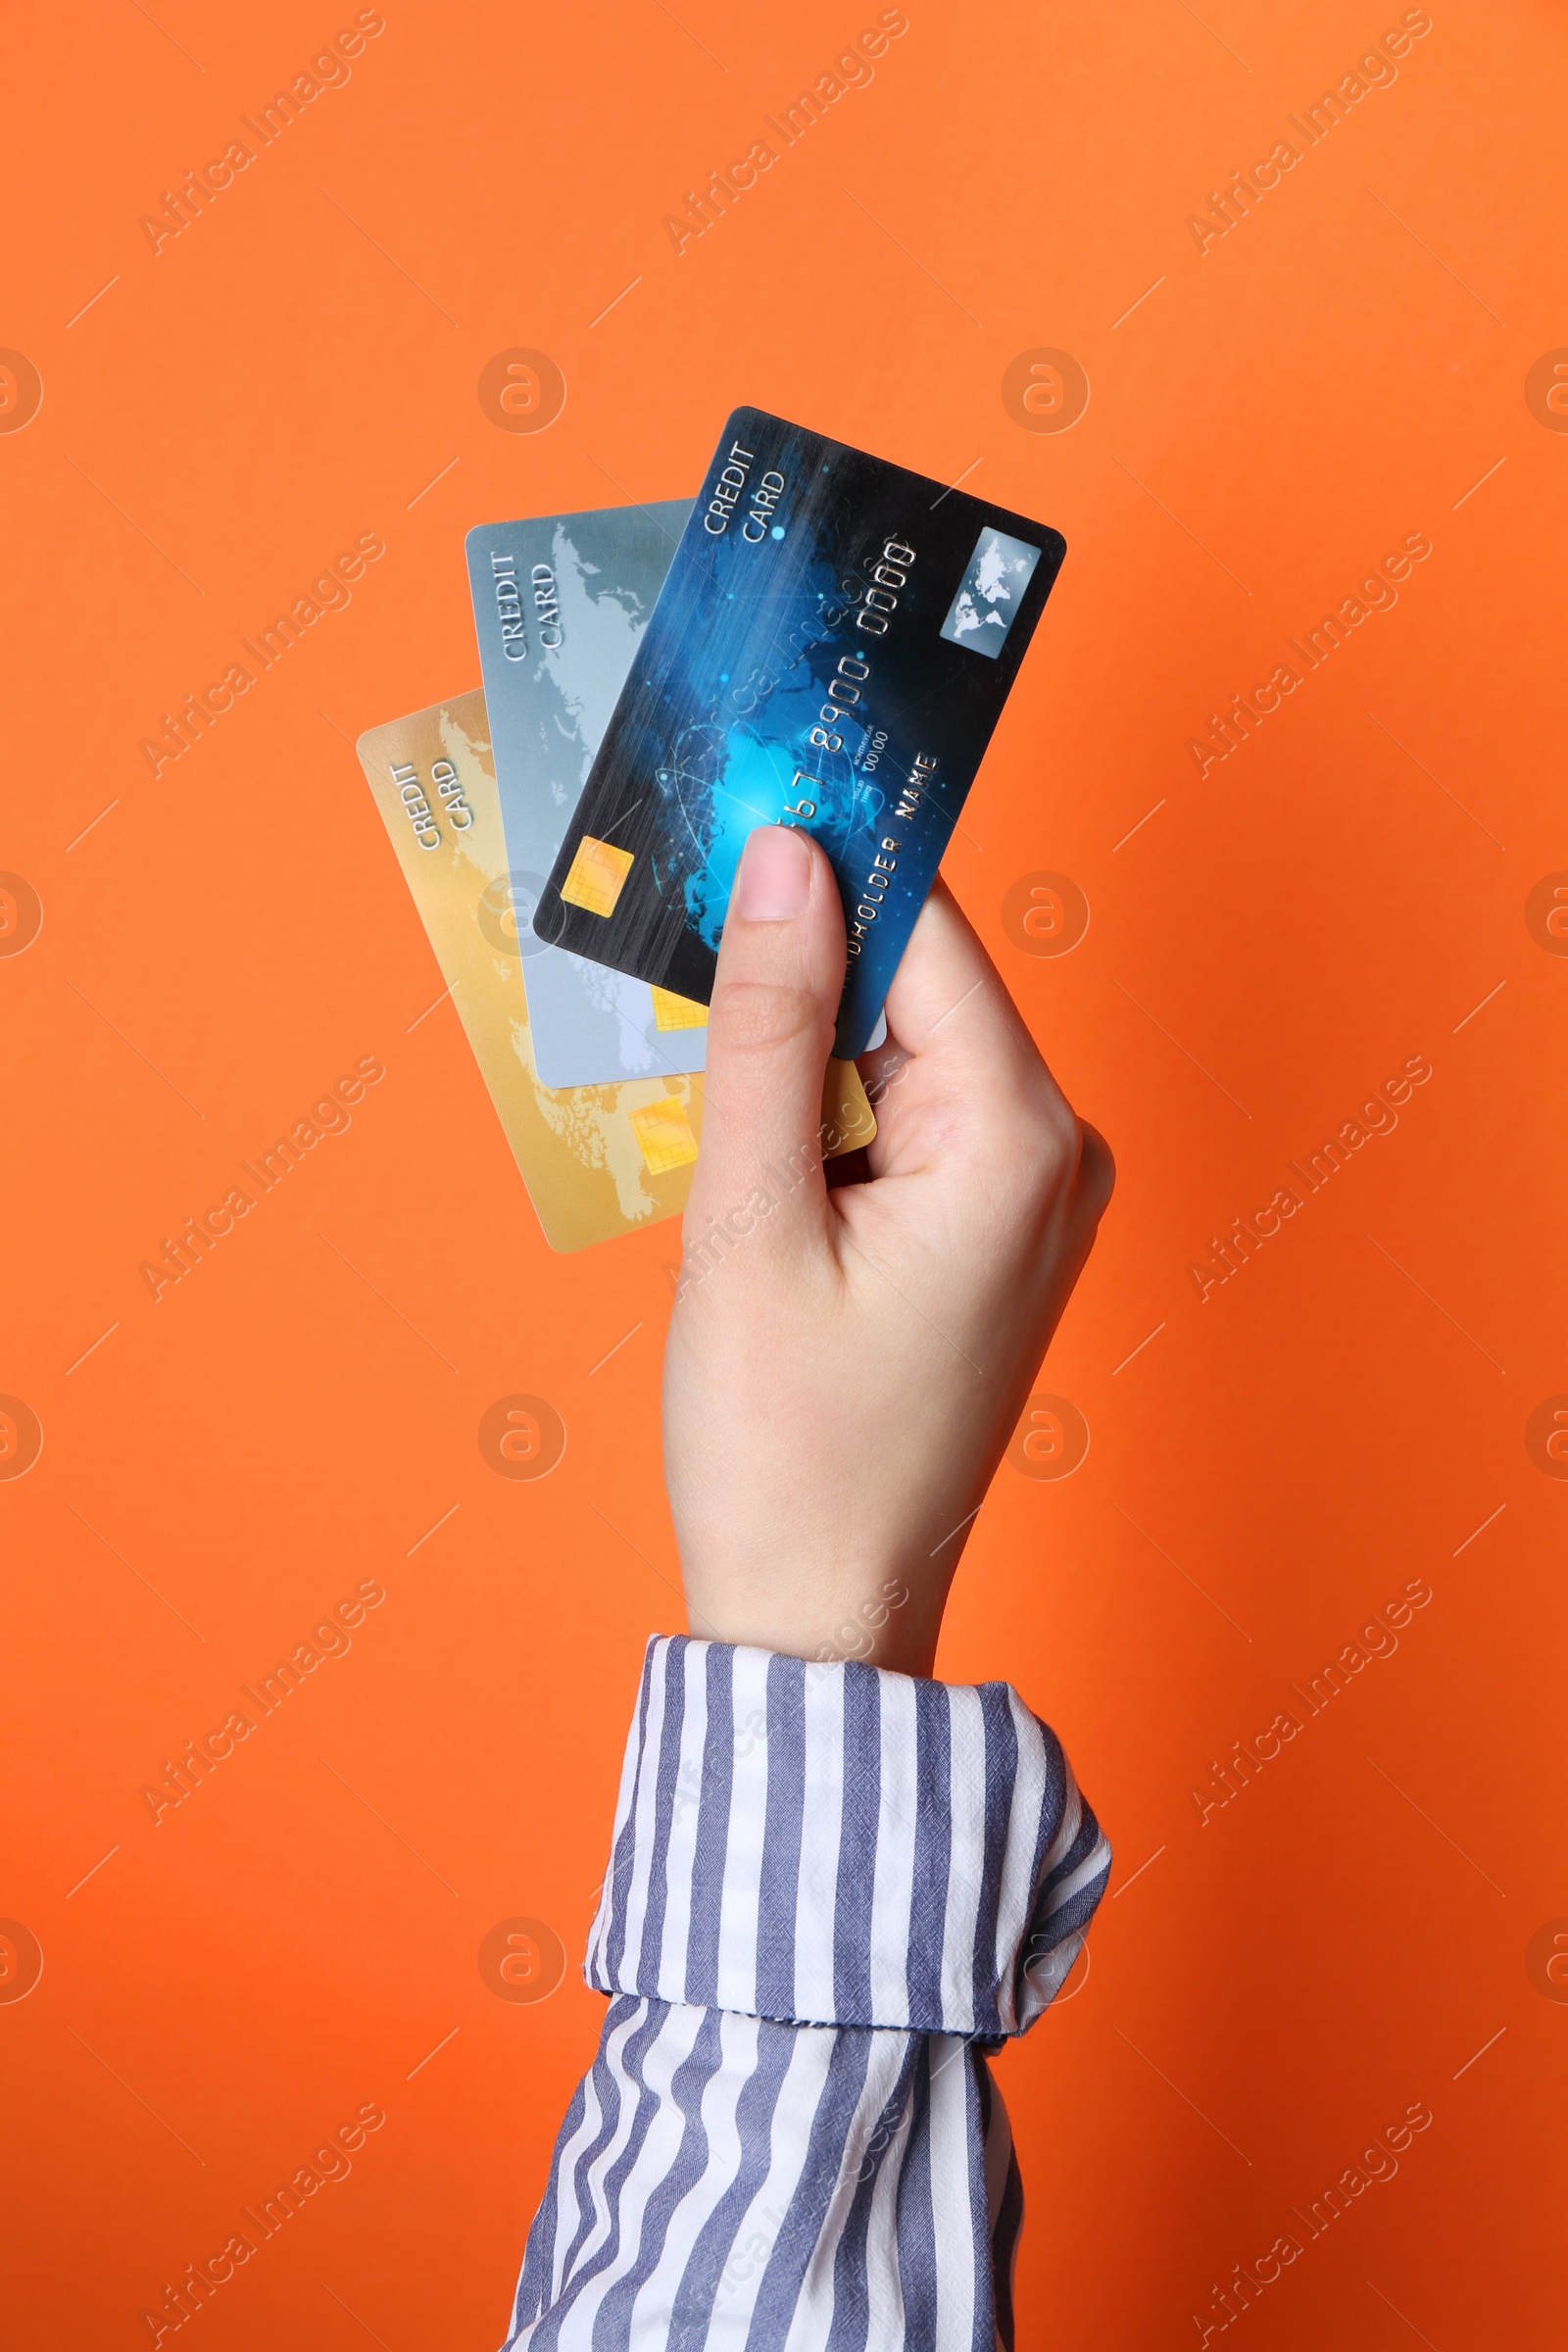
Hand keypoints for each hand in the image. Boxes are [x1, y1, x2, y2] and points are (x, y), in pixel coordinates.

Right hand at [662, 825, 1112, 1676]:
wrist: (822, 1610)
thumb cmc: (786, 1448)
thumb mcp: (749, 1220)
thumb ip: (764, 1024)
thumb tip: (779, 859)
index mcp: (1020, 1138)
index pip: (926, 929)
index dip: (826, 854)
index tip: (736, 786)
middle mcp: (1058, 1151)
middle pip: (918, 981)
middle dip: (801, 954)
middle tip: (680, 928)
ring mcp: (1036, 1193)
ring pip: (904, 1045)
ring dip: (803, 1038)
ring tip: (709, 1079)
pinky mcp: (996, 1228)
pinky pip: (909, 1114)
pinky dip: (828, 1106)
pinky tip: (757, 1152)